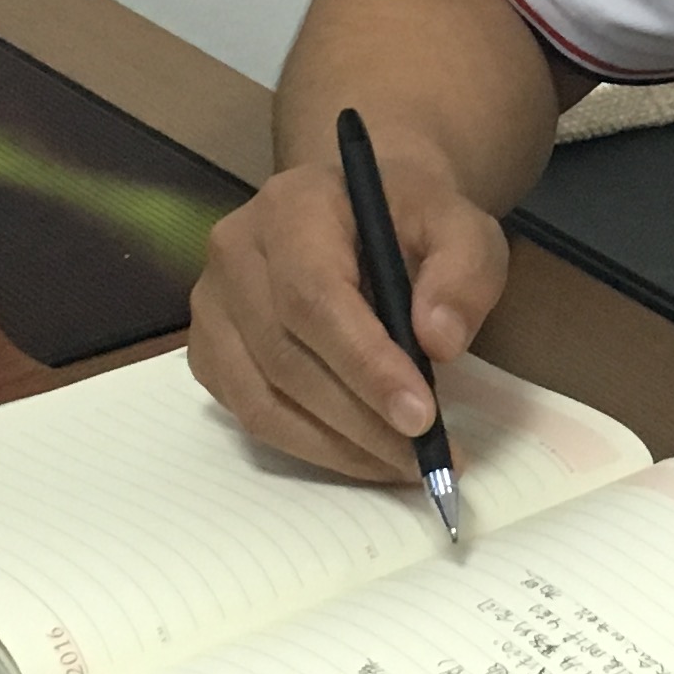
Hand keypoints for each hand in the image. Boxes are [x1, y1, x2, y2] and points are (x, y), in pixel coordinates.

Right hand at [187, 134, 507, 482]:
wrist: (361, 212)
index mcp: (291, 208)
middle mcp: (234, 254)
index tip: (421, 417)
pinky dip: (309, 447)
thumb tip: (439, 343)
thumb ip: (463, 272)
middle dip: (361, 421)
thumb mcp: (463, 227)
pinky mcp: (209, 350)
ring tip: (403, 464)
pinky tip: (363, 453)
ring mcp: (212, 306)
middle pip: (284, 357)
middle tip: (428, 456)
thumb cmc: (412, 218)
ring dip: (337, 447)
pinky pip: (250, 415)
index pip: (314, 297)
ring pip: (260, 399)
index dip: (365, 364)